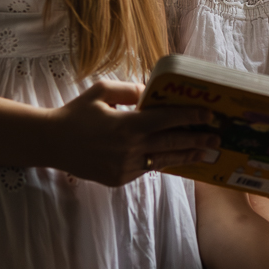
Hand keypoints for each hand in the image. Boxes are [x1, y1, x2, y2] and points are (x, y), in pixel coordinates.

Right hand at [42, 79, 219, 185]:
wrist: (51, 144)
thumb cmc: (77, 113)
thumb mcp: (101, 92)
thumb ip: (130, 90)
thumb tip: (153, 92)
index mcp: (128, 125)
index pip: (168, 119)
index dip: (190, 116)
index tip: (209, 114)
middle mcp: (130, 148)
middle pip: (172, 143)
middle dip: (198, 139)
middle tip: (217, 137)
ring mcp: (125, 167)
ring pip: (163, 160)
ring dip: (187, 156)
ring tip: (206, 153)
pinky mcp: (120, 179)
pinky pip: (146, 168)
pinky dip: (163, 162)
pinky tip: (177, 158)